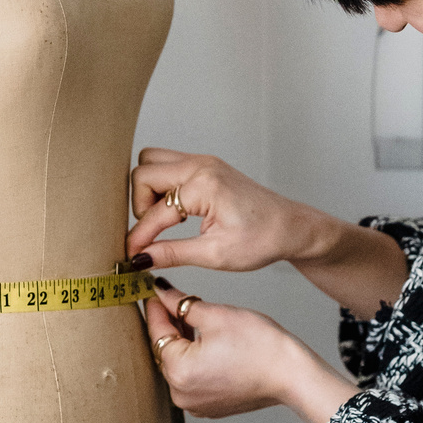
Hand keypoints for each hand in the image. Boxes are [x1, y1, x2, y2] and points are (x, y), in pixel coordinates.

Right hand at [127, 150, 318, 274]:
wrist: (291, 227)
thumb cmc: (263, 240)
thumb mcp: (215, 254)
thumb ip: (172, 254)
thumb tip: (140, 260)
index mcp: (205, 185)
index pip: (155, 212)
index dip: (139, 238)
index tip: (131, 257)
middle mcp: (201, 165)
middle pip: (143, 173)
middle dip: (139, 205)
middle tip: (151, 233)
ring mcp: (204, 162)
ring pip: (152, 162)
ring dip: (148, 190)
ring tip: (161, 220)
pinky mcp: (206, 166)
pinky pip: (168, 165)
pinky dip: (162, 185)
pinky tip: (173, 211)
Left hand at [146, 285, 356, 422]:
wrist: (291, 375)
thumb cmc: (260, 347)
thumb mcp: (215, 315)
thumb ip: (181, 304)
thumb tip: (161, 294)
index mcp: (178, 371)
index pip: (157, 332)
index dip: (155, 308)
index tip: (152, 291)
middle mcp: (181, 394)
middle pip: (166, 350)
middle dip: (170, 324)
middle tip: (174, 299)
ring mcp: (195, 404)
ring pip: (179, 365)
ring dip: (183, 342)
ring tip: (194, 318)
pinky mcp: (209, 406)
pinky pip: (192, 378)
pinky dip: (195, 360)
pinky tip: (206, 342)